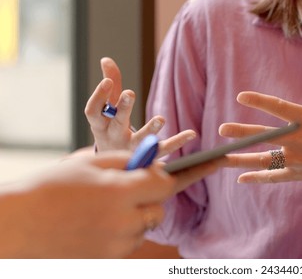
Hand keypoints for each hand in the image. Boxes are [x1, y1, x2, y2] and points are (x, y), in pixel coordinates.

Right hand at [0, 151, 219, 257]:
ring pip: (145, 227)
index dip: (164, 176)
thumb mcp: (90, 163)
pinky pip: (130, 243)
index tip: (163, 174)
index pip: (165, 183)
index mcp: (121, 192)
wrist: (16, 224)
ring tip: (108, 207)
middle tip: (133, 189)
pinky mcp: (108, 259)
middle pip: (159, 208)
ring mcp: (116, 244)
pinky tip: (100, 223)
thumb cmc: (51, 187)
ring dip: (137, 215)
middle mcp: (123, 221)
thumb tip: (153, 162)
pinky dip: (124, 232)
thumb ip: (127, 161)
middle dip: (152, 197)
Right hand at [85, 57, 195, 156]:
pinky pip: (164, 150)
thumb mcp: (107, 109)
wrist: (114, 165)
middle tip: (130, 92)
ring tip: (161, 118)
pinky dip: (178, 141)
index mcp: (101, 125)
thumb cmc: (111, 128)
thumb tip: (106, 59)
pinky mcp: (148, 157)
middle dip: (123, 108)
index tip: (107, 82)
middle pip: (118, 123)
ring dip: (150, 129)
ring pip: (140, 140)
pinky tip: (191, 133)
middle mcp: (114, 137)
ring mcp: (131, 149)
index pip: (94, 111)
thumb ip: (110, 85)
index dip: (99, 96)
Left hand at [219, 52, 301, 187]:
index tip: (241, 96)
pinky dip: (257, 178)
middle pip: (266, 136)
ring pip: (265, 160)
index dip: (260, 102)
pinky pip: (274, 177)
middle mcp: (300, 140)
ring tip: (222, 157)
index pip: (281, 108)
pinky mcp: (298, 173)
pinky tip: (240, 178)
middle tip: (222, 129)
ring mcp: (298, 159)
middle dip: (243, 132)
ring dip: (242, 159)